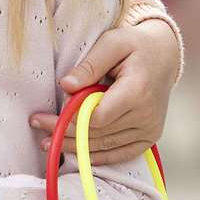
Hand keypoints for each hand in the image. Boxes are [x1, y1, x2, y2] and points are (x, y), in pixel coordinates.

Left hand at [28, 18, 178, 163]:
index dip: (69, 118)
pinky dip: (96, 156)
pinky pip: (120, 154)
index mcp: (138, 90)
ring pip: (105, 146)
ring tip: (47, 142)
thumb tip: (65, 85)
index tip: (43, 115)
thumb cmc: (134, 45)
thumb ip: (89, 65)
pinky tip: (74, 153)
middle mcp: (147, 115)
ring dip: (74, 147)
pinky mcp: (149, 137)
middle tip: (36, 125)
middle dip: (63, 132)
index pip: (97, 116)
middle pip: (97, 133)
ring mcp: (150, 129)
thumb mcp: (111, 43)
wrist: (164, 57)